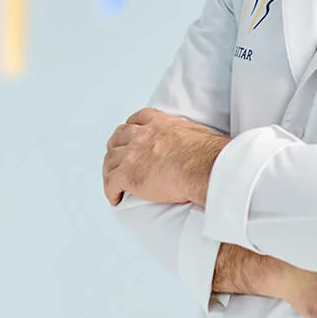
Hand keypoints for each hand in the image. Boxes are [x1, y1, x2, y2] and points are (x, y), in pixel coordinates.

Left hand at [103, 108, 229, 206]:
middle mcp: (143, 134)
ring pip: (110, 159)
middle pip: (119, 136)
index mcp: (160, 123)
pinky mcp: (128, 174)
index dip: (130, 128)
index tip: (130, 135)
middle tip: (117, 158)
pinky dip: (110, 191)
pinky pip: (110, 183)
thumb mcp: (199, 134)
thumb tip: (205, 147)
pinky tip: (115, 199)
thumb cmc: (207, 153)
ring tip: (112, 181)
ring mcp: (133, 153)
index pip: (138, 118)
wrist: (202, 166)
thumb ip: (192, 137)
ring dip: (109, 170)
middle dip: (115, 146)